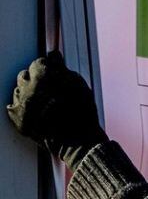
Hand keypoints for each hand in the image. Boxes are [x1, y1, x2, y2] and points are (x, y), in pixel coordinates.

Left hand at [8, 51, 106, 168]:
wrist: (76, 141)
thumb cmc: (81, 111)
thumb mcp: (79, 84)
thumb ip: (63, 69)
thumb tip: (55, 59)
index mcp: (45, 77)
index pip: (40, 62)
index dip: (49, 66)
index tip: (53, 70)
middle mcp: (29, 90)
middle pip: (25, 74)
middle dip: (36, 77)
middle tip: (49, 85)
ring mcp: (21, 106)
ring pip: (19, 89)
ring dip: (28, 91)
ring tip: (43, 99)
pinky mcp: (18, 120)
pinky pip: (13, 106)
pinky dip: (22, 106)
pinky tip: (36, 110)